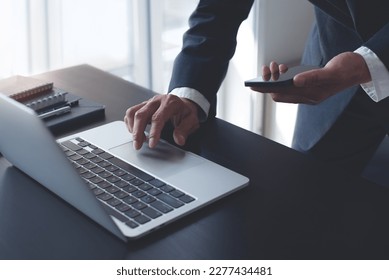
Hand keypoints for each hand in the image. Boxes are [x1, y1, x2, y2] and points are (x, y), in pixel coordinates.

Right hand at [124, 94, 199, 149]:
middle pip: (141, 115)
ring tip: (137, 140)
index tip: (152, 144)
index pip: (158, 118)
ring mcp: (148, 102)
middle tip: (137, 146)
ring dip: (132, 128)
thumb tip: (179, 140)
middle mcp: (157, 100)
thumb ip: (184, 130)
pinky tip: (136, 132)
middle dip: (137, 132)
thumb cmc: (185, 112)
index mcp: (170, 102)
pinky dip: (130, 123)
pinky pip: (131, 112)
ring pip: (133, 112)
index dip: (153, 132)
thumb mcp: (191, 120)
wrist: (183, 103)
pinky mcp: (142, 106)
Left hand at [252, 52, 371, 103]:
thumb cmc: (347, 69)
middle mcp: (307, 96)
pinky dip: (285, 75)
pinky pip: (291, 83)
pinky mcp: (309, 83)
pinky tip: (284, 68)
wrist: (359, 68)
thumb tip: (294, 80)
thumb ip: (313, 77)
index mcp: (311, 96)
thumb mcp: (330, 72)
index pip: (282, 96)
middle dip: (270, 82)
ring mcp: (308, 90)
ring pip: (285, 87)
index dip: (267, 90)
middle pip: (281, 92)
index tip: (255, 84)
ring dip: (277, 77)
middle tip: (267, 67)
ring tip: (274, 64)